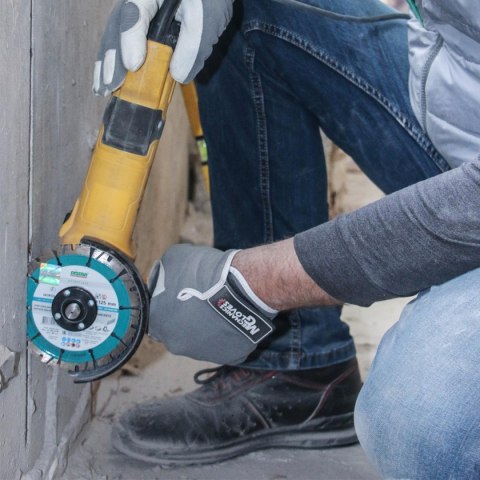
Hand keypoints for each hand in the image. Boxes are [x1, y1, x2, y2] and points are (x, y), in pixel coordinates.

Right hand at [93, 0, 234, 95]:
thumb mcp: (204, 18)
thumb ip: (193, 46)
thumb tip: (178, 77)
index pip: (134, 11)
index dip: (130, 40)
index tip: (133, 65)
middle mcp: (138, 0)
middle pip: (117, 27)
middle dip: (112, 58)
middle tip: (110, 85)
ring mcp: (137, 11)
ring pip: (115, 36)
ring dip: (109, 65)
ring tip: (104, 89)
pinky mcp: (141, 26)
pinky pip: (123, 43)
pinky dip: (117, 64)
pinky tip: (111, 83)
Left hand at [147, 244, 276, 364]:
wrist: (241, 286)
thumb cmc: (205, 271)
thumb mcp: (175, 257)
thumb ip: (165, 270)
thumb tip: (166, 274)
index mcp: (157, 322)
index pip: (156, 316)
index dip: (167, 303)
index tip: (179, 293)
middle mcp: (176, 344)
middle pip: (178, 332)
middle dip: (186, 318)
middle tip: (200, 300)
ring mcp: (203, 354)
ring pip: (201, 341)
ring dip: (206, 327)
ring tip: (220, 307)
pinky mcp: (228, 357)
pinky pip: (225, 345)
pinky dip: (227, 334)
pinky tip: (233, 316)